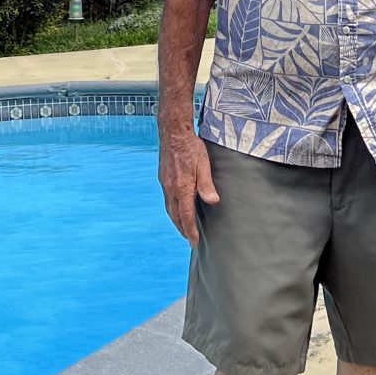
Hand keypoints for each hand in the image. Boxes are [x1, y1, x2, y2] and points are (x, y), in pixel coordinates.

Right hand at [157, 125, 219, 244]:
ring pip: (169, 208)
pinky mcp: (163, 178)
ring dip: (176, 219)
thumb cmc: (190, 147)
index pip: (185, 216)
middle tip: (188, 238)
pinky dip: (172, 208)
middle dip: (182, 228)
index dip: (190, 230)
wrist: (172, 133)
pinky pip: (167, 199)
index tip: (193, 242)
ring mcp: (165, 183)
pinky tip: (177, 206)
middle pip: (175, 215)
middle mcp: (171, 189)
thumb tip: (212, 201)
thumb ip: (206, 184)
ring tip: (183, 226)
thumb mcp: (203, 164)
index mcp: (181, 188)